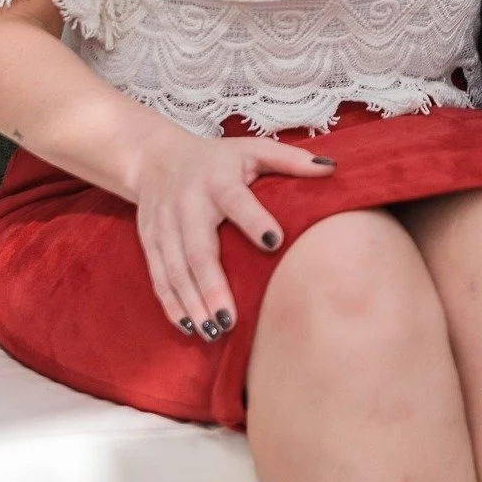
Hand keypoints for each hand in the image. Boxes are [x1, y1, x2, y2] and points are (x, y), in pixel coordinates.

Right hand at [129, 119, 335, 338]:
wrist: (156, 159)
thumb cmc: (219, 159)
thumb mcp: (254, 149)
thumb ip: (291, 159)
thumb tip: (332, 169)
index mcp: (218, 180)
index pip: (236, 201)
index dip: (254, 220)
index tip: (275, 242)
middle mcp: (188, 204)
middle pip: (197, 249)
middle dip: (212, 286)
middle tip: (230, 319)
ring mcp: (164, 226)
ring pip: (174, 270)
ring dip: (191, 303)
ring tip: (212, 332)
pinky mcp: (149, 242)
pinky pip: (158, 277)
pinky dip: (171, 303)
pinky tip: (189, 326)